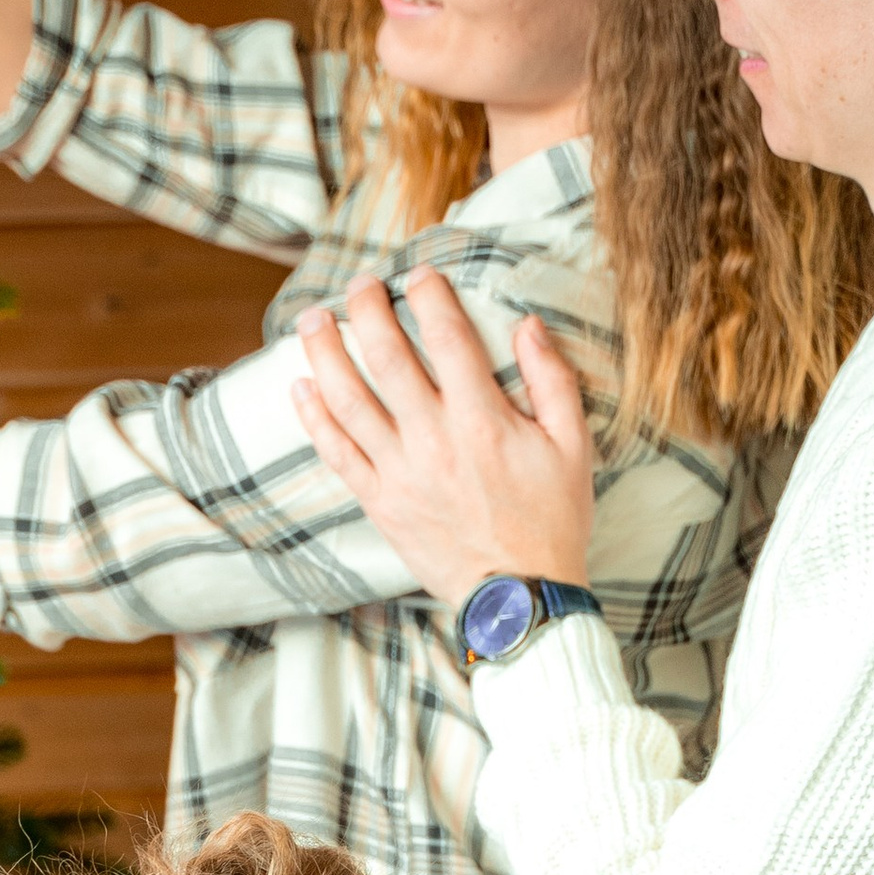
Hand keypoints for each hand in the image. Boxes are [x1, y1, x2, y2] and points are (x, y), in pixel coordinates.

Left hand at [288, 264, 595, 608]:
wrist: (518, 599)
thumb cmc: (551, 522)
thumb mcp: (572, 447)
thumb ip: (552, 381)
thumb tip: (527, 324)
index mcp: (482, 419)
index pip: (447, 338)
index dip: (429, 297)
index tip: (419, 274)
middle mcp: (433, 440)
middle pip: (387, 358)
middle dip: (368, 311)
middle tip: (358, 284)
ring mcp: (399, 472)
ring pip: (349, 401)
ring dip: (325, 354)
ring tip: (311, 321)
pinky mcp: (380, 503)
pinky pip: (337, 453)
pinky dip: (315, 418)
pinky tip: (301, 387)